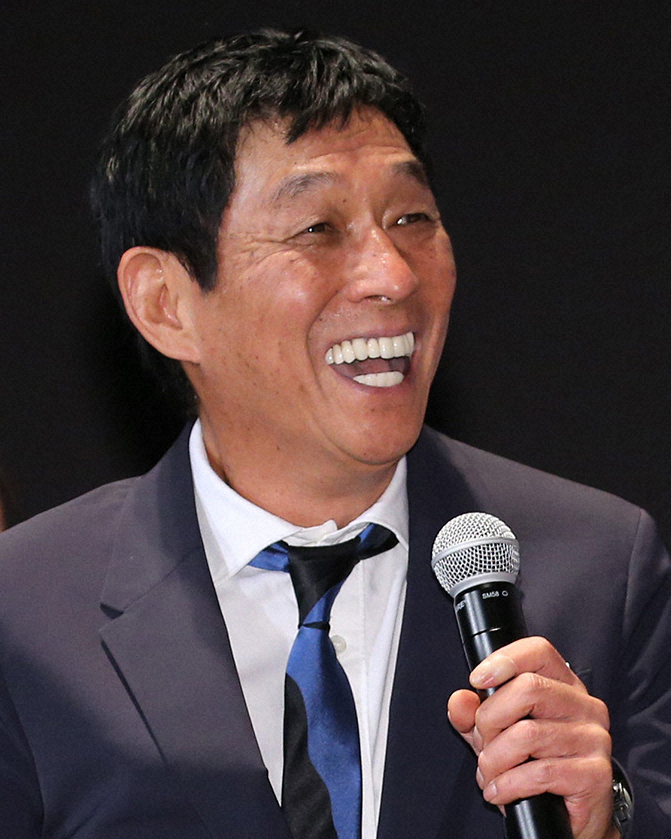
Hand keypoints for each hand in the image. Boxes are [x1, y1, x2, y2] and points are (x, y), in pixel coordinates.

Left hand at [447, 637, 617, 838]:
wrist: (570, 818)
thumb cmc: (535, 768)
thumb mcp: (497, 735)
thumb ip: (474, 715)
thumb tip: (460, 700)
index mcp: (563, 685)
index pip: (538, 651)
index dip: (504, 660)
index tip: (477, 680)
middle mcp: (584, 706)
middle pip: (528, 688)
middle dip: (489, 719)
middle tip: (483, 743)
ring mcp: (594, 739)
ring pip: (528, 734)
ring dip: (494, 760)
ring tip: (490, 774)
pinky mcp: (595, 774)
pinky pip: (540, 773)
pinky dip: (509, 785)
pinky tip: (500, 791)